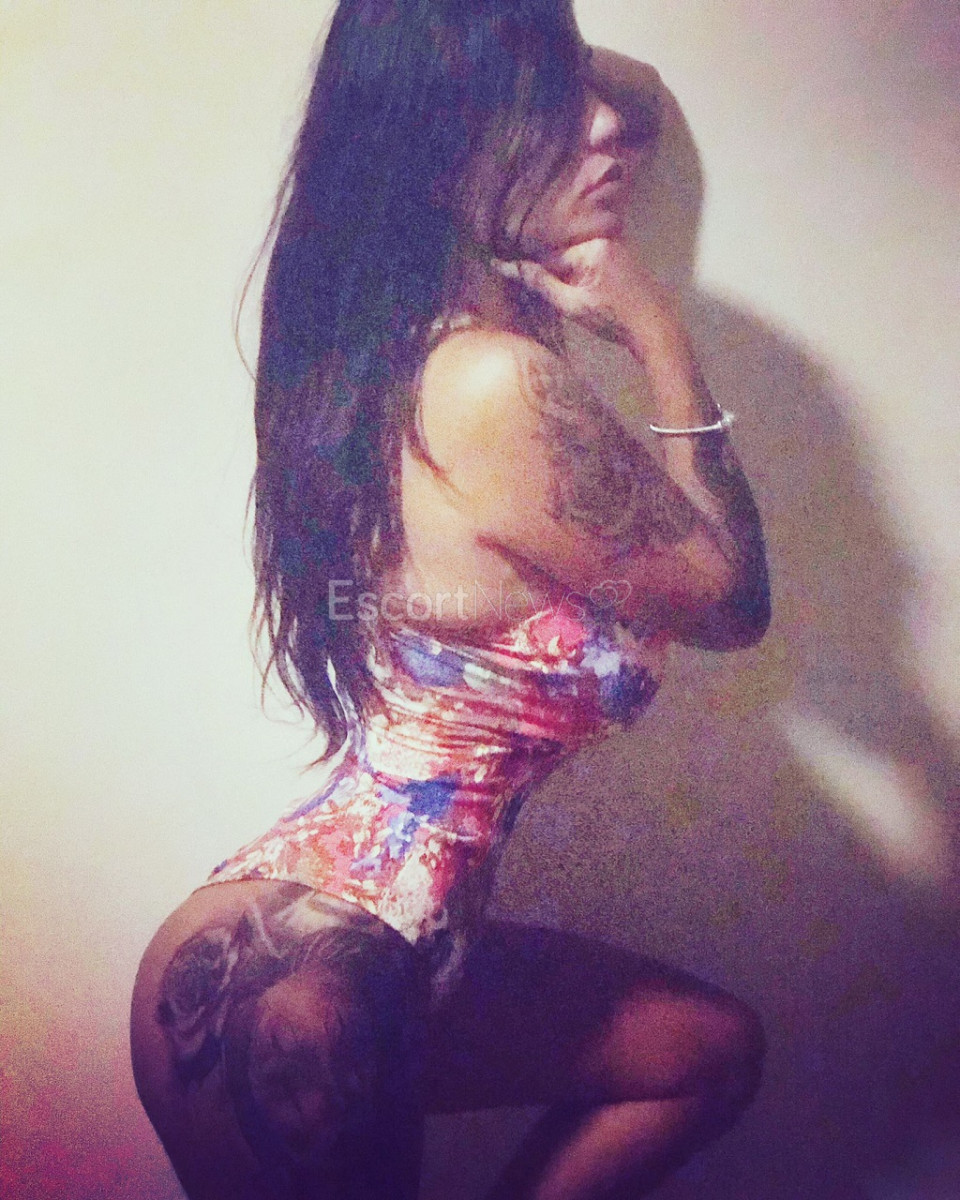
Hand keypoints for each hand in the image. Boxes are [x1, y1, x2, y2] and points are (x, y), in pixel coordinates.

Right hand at [494, 239, 682, 355]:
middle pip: (566, 260)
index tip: (506, 273)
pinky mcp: (627, 262)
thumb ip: (542, 285)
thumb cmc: (615, 319)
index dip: (534, 274)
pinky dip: (587, 282)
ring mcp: (619, 250)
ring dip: (571, 282)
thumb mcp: (572, 305)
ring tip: (573, 305)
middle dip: (555, 279)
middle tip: (549, 302)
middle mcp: (605, 242)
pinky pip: (596, 268)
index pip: (551, 260)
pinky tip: (591, 302)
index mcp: (591, 248)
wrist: (656, 329)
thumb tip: (513, 269)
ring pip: (581, 265)